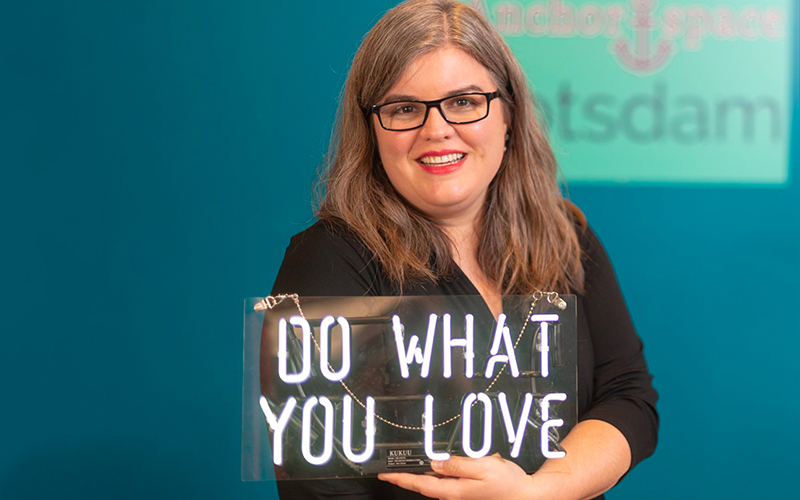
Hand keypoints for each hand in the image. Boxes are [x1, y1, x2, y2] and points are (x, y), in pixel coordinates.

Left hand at [378, 454, 539, 499]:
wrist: (529, 496)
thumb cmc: (509, 484)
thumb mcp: (482, 467)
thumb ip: (457, 464)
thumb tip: (435, 462)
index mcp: (453, 491)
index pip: (419, 484)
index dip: (400, 478)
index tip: (384, 474)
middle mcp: (455, 495)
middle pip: (425, 483)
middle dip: (410, 474)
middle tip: (393, 466)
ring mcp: (462, 494)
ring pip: (439, 480)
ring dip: (431, 470)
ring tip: (429, 461)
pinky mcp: (469, 492)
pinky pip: (453, 479)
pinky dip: (449, 470)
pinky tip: (459, 463)